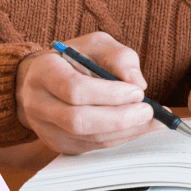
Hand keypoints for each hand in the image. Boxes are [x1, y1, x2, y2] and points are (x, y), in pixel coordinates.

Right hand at [15, 31, 159, 153]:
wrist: (47, 78)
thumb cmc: (76, 58)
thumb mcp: (97, 44)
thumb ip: (119, 57)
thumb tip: (137, 83)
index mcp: (45, 71)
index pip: (74, 89)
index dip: (109, 94)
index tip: (138, 92)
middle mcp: (38, 102)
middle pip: (78, 120)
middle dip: (119, 118)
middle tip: (148, 111)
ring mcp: (45, 127)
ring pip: (86, 138)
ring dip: (124, 131)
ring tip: (152, 121)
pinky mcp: (57, 143)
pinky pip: (91, 146)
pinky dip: (118, 138)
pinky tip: (138, 127)